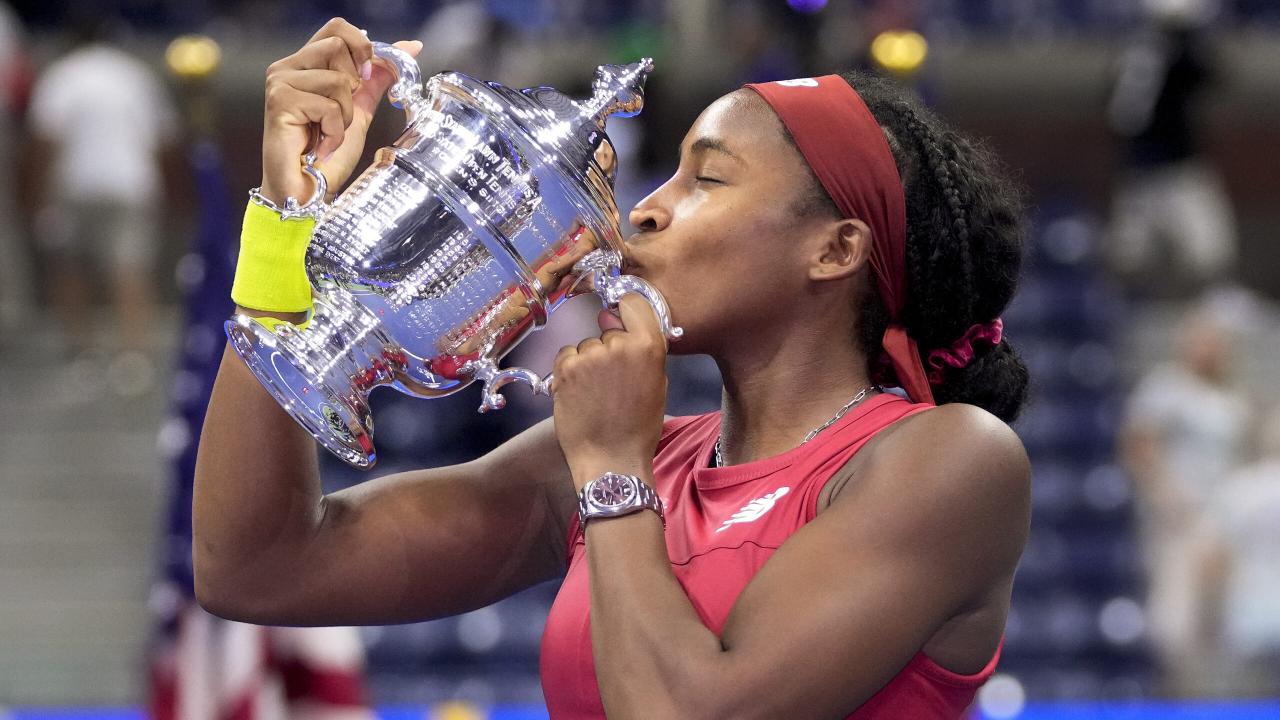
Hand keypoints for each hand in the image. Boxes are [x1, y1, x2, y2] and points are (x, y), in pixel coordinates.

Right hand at [260, 17, 422, 204]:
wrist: (307, 190)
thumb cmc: (327, 154)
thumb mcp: (359, 109)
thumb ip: (378, 77)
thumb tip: (410, 47)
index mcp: (305, 64)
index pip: (337, 27)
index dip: (361, 46)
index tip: (366, 76)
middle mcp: (287, 67)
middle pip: (338, 47)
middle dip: (353, 87)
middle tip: (339, 116)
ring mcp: (280, 82)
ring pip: (338, 79)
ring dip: (345, 115)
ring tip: (328, 134)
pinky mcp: (280, 101)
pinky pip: (329, 106)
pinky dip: (334, 132)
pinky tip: (320, 145)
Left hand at [552, 294, 668, 487]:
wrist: (612, 460)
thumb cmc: (638, 427)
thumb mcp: (657, 382)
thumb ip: (642, 349)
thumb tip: (614, 316)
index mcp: (648, 346)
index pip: (633, 301)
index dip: (625, 310)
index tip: (621, 320)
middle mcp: (619, 344)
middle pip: (608, 330)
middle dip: (608, 348)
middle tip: (611, 381)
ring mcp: (590, 355)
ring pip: (586, 345)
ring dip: (588, 363)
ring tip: (595, 394)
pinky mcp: (566, 368)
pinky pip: (567, 356)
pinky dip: (570, 371)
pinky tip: (580, 394)